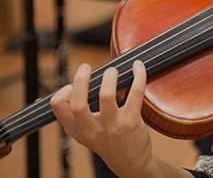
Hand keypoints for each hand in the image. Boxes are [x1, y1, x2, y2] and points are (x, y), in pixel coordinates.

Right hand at [50, 61, 156, 177]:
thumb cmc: (109, 142)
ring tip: (112, 70)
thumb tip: (55, 94)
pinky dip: (138, 76)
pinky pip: (135, 93)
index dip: (64, 90)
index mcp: (78, 131)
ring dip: (109, 77)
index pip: (58, 107)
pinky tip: (138, 67)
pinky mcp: (132, 122)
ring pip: (106, 96)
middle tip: (86, 67)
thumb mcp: (86, 133)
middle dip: (80, 80)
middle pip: (78, 103)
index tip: (74, 83)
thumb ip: (76, 116)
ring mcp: (112, 127)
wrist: (132, 165)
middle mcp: (92, 130)